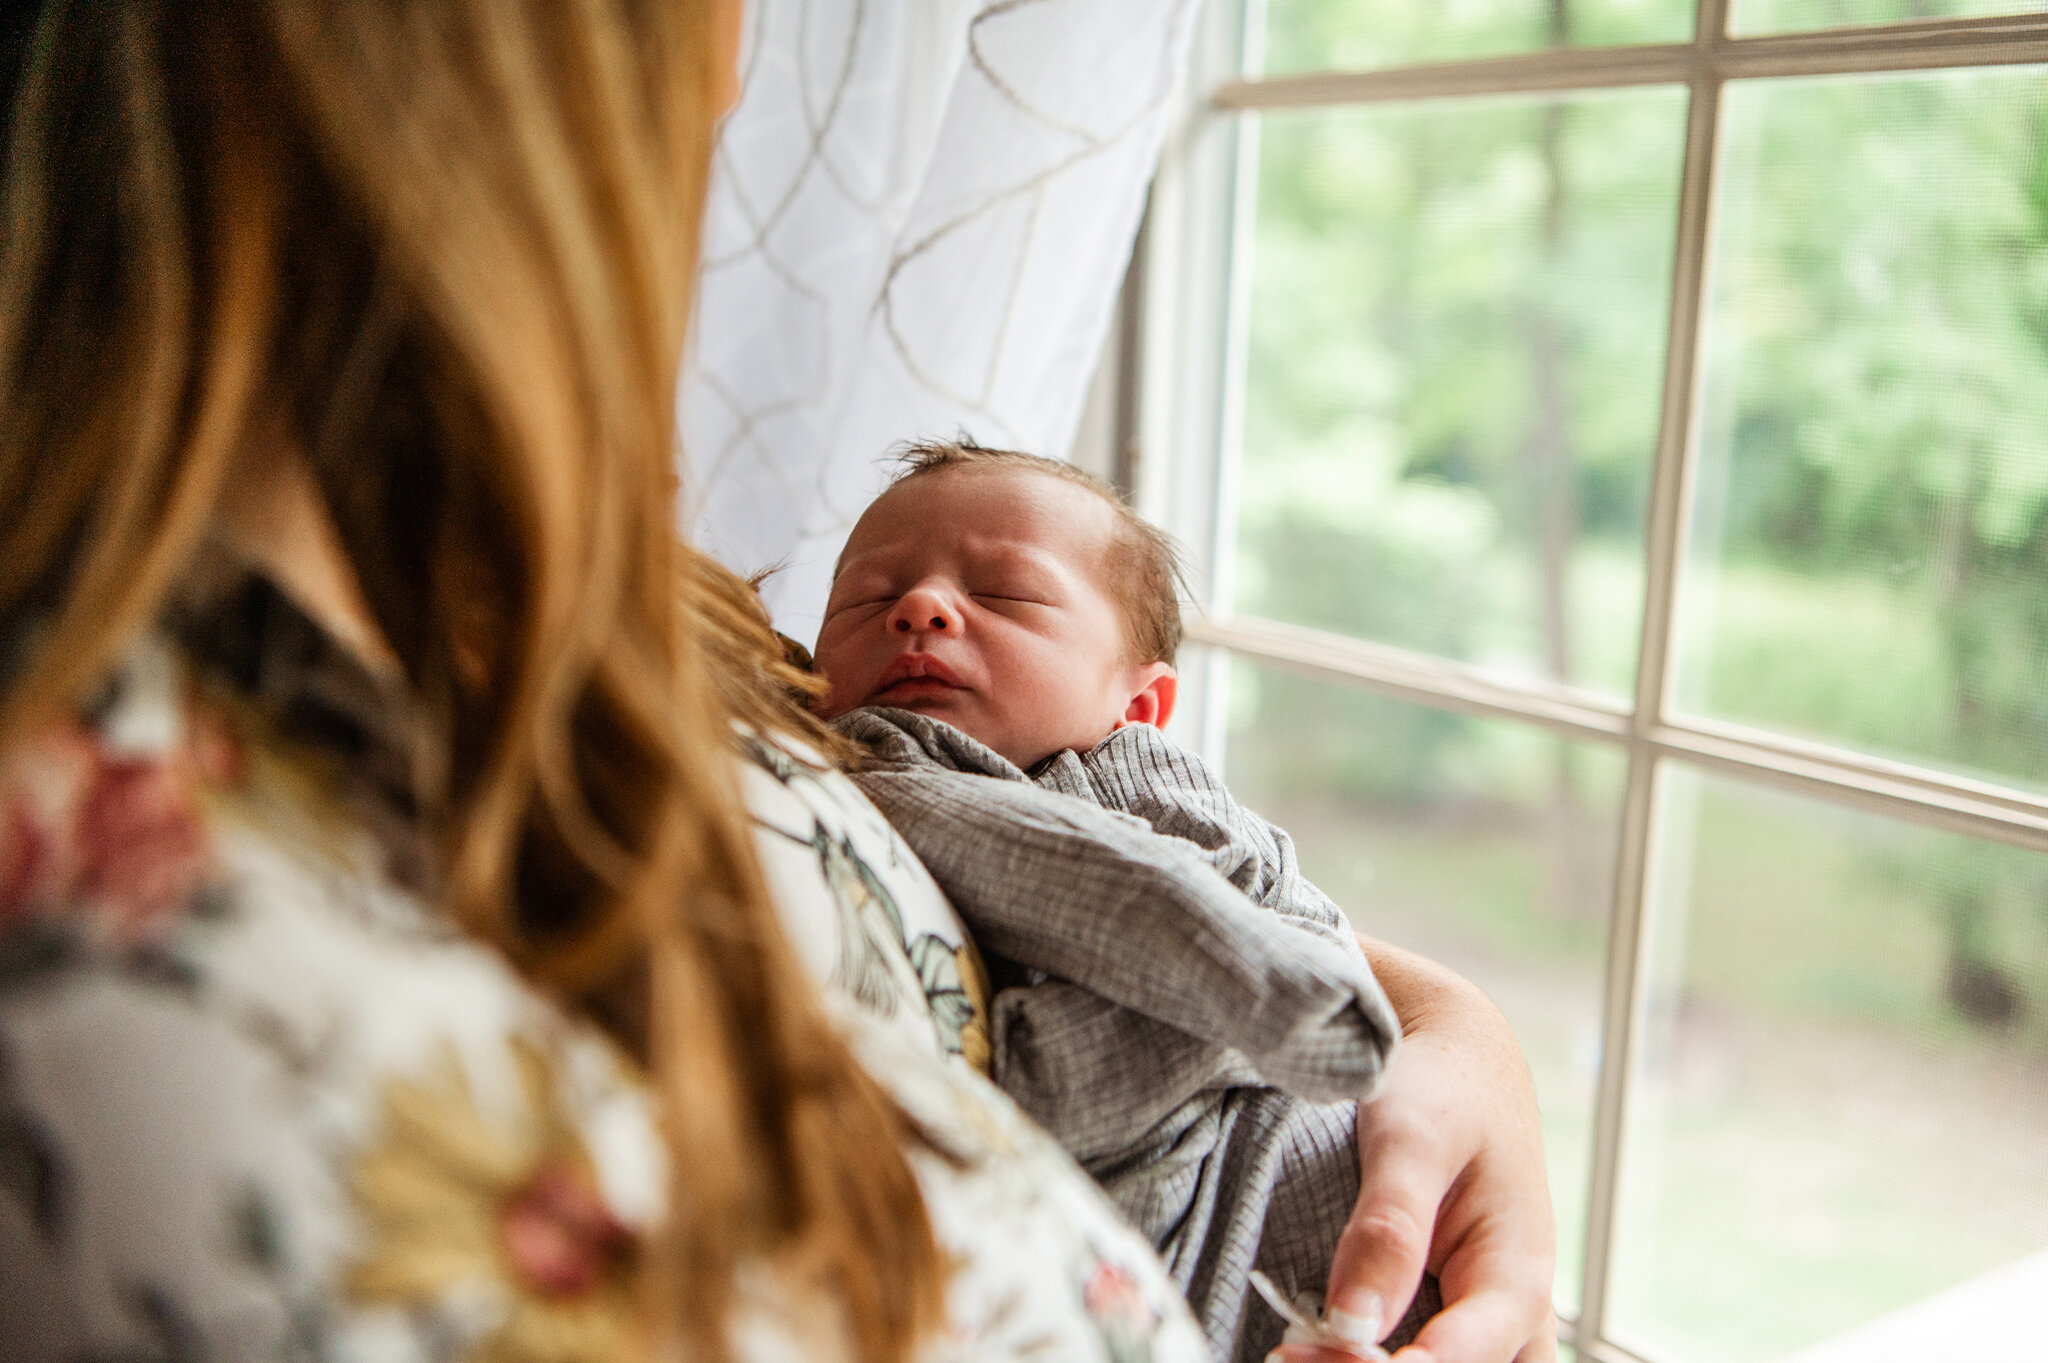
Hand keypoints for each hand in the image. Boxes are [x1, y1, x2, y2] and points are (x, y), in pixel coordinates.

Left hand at [1273, 936, 1557, 1362]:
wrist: (1460, 1058)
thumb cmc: (1444, 1086)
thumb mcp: (1411, 1141)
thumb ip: (1387, 1230)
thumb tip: (1352, 1322)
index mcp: (1515, 1279)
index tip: (1300, 1353)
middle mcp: (1514, 1315)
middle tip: (1291, 1351)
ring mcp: (1488, 1320)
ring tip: (1298, 1350)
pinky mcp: (1455, 1312)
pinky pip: (1430, 1352)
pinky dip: (1376, 1353)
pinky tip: (1318, 1341)